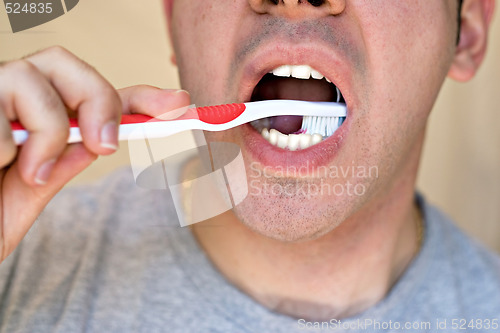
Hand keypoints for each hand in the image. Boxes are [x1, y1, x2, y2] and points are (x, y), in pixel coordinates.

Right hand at [0, 46, 189, 261]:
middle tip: (104, 145)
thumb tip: (106, 135)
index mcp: (40, 115)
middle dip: (95, 100)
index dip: (142, 94)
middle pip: (64, 63)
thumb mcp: (33, 190)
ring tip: (24, 169)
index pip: (98, 92)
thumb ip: (66, 159)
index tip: (181, 104)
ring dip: (43, 133)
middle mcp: (12, 96)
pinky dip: (2, 147)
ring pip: (30, 80)